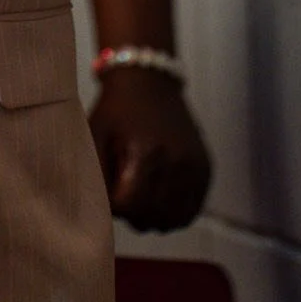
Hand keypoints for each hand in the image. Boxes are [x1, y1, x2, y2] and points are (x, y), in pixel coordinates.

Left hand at [89, 67, 211, 231]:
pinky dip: (172, 213)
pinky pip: (189, 212)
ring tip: (140, 193)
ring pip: (171, 221)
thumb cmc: (116, 109)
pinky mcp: (205, 170)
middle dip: (131, 213)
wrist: (148, 80)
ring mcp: (195, 166)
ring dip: (152, 217)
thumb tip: (98, 210)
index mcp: (147, 151)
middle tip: (122, 190)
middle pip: (151, 218)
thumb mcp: (96, 134)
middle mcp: (177, 161)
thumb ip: (95, 174)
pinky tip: (157, 196)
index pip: (129, 206)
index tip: (109, 188)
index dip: (113, 205)